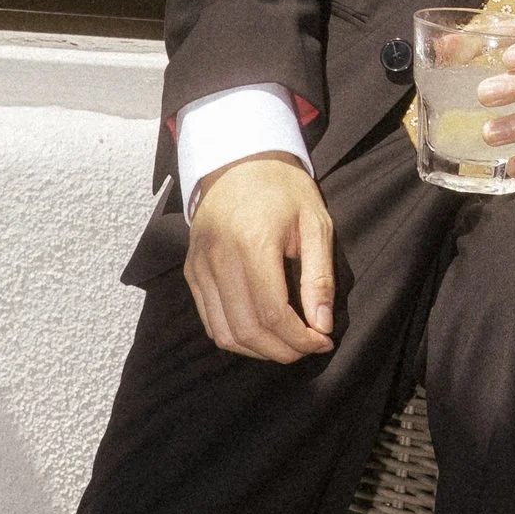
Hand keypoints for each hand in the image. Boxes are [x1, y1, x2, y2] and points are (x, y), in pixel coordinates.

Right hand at [185, 156, 335, 362]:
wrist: (238, 162)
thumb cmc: (283, 190)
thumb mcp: (315, 224)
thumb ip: (319, 277)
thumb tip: (322, 326)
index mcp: (252, 242)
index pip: (272, 312)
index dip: (300, 339)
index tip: (323, 341)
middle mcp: (218, 257)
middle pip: (247, 329)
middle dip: (283, 351)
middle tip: (308, 347)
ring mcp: (199, 266)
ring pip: (224, 333)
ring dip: (259, 351)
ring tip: (287, 345)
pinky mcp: (191, 272)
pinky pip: (210, 321)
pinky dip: (236, 337)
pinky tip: (262, 333)